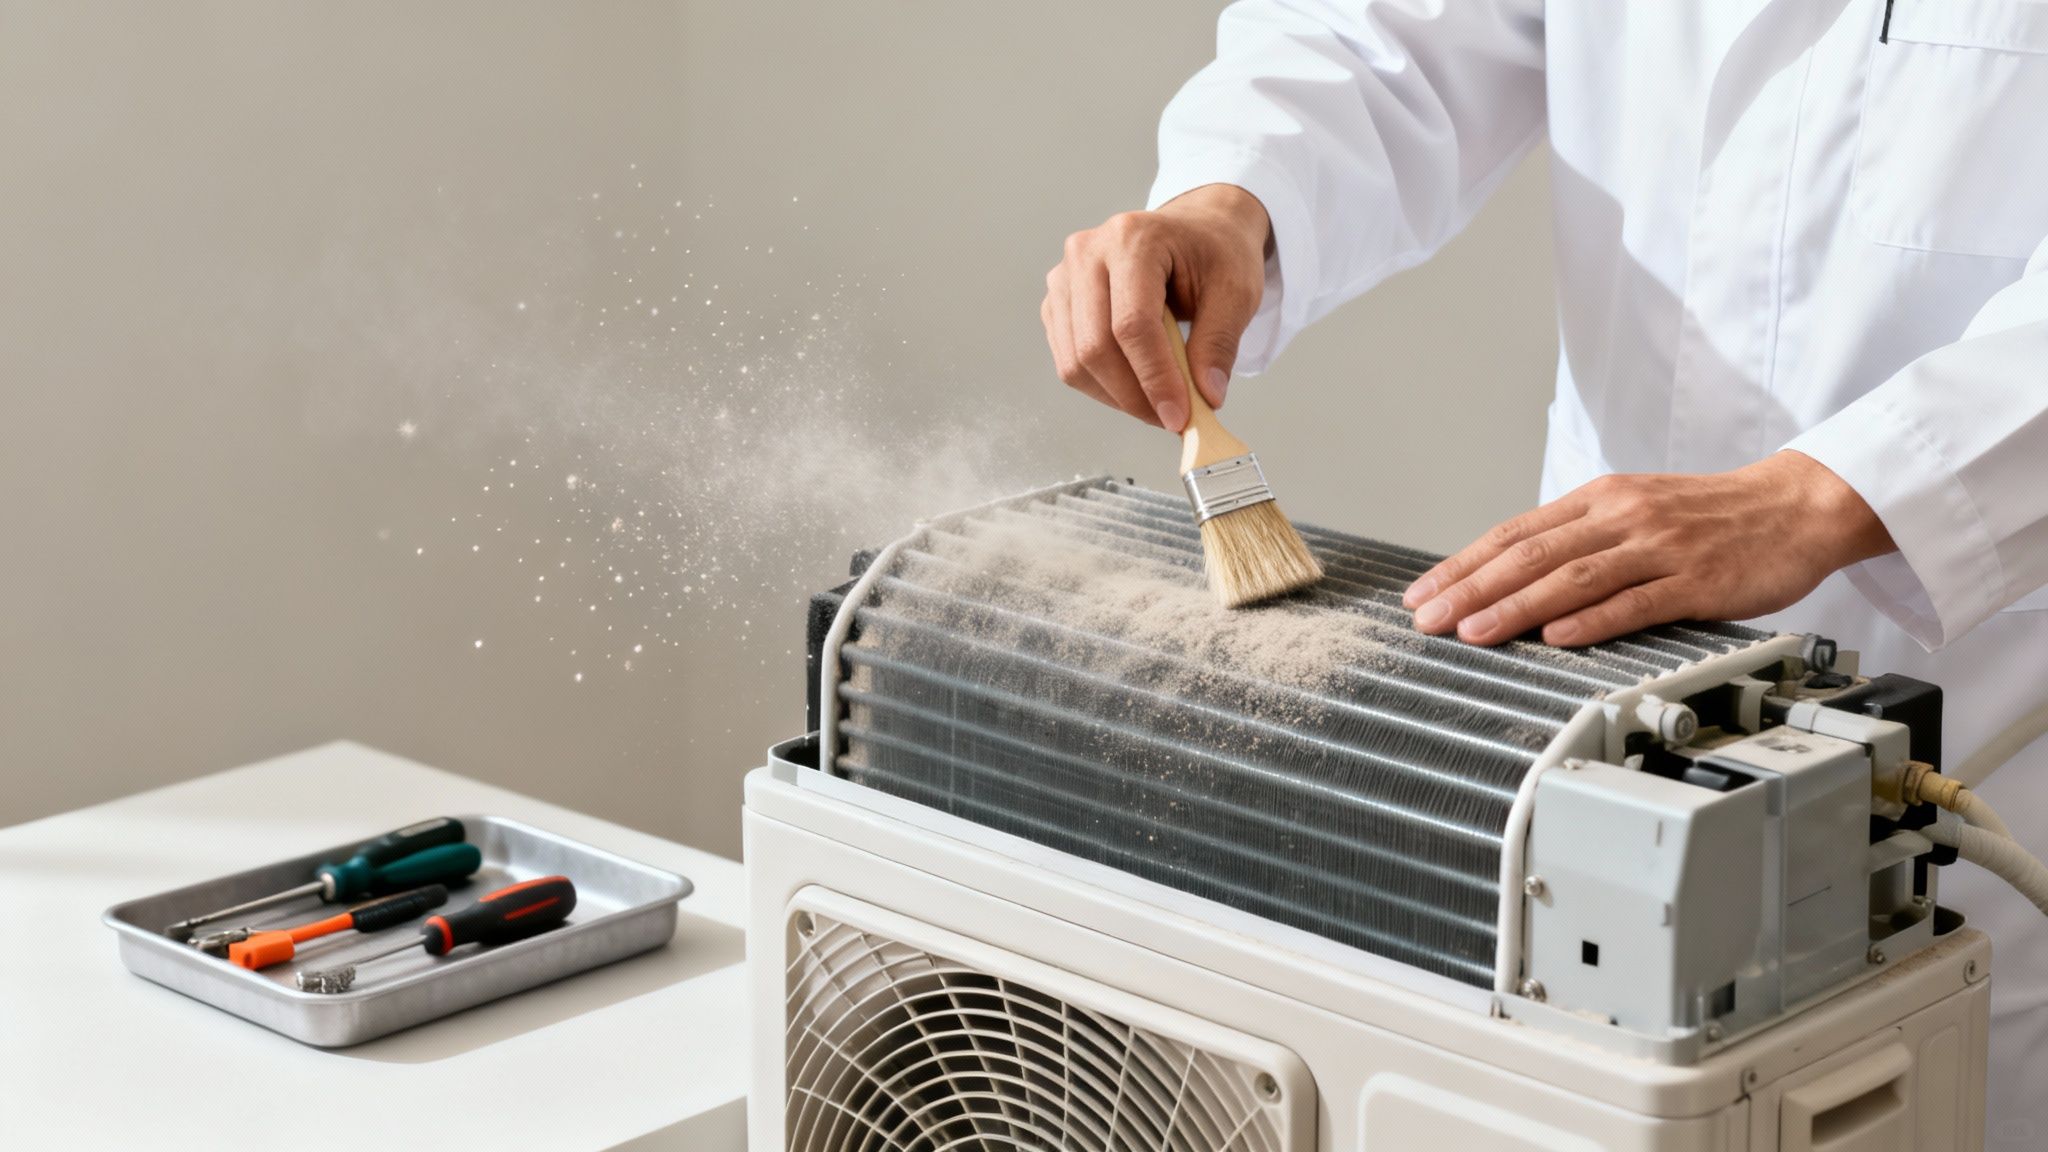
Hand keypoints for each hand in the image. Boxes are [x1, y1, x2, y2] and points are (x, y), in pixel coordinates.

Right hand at [1042, 184, 1269, 431]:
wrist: (1197, 230)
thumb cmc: (1215, 253)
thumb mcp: (1236, 291)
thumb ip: (1220, 343)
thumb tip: (1205, 397)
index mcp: (1133, 239)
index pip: (1131, 323)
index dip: (1154, 377)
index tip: (1178, 415)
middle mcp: (1087, 252)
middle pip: (1095, 346)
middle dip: (1134, 396)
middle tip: (1171, 418)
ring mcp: (1065, 277)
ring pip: (1076, 362)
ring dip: (1117, 397)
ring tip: (1158, 402)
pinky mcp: (1059, 303)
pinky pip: (1069, 362)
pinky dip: (1103, 387)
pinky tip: (1136, 385)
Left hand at [1402, 451, 1895, 646]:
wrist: (1797, 504)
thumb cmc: (1711, 516)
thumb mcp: (1634, 511)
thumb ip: (1580, 540)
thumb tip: (1513, 574)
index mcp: (1600, 500)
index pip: (1515, 534)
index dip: (1463, 565)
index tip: (1422, 594)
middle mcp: (1622, 517)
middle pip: (1531, 555)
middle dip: (1471, 590)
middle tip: (1428, 619)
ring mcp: (1659, 548)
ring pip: (1573, 578)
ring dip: (1516, 607)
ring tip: (1474, 632)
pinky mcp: (1697, 581)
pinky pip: (1636, 602)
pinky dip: (1592, 620)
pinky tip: (1557, 636)